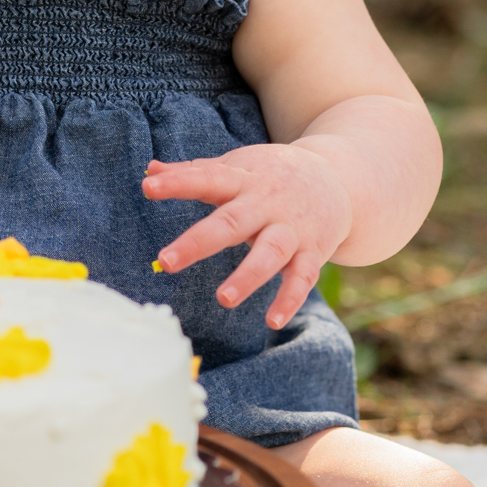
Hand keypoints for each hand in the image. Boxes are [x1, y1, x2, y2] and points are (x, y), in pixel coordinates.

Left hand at [143, 144, 352, 327]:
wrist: (338, 178)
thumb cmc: (272, 175)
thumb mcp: (236, 166)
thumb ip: (194, 172)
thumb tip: (151, 170)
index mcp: (242, 180)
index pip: (206, 178)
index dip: (178, 183)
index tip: (148, 187)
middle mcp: (266, 204)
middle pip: (232, 221)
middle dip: (199, 241)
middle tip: (167, 260)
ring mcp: (290, 230)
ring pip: (270, 253)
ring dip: (248, 276)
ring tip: (224, 298)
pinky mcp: (312, 252)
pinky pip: (302, 278)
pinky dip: (290, 300)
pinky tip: (272, 321)